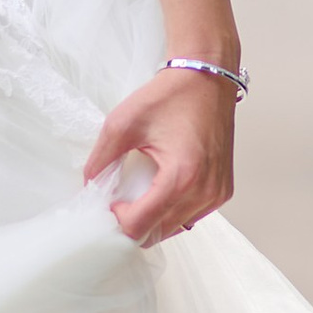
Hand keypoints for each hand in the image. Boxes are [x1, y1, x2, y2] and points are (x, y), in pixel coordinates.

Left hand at [83, 67, 235, 245]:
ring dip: (153, 219)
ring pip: (175, 228)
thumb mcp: (122, 123)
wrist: (207, 78)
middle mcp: (204, 192)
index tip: (108, 202)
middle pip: (157, 233)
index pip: (141, 227)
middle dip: (133, 222)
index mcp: (181, 178)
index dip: (116, 221)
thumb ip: (100, 159)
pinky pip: (191, 216)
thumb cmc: (170, 96)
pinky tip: (159, 189)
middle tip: (119, 201)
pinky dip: (172, 211)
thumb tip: (90, 186)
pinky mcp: (222, 191)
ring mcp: (216, 194)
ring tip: (138, 194)